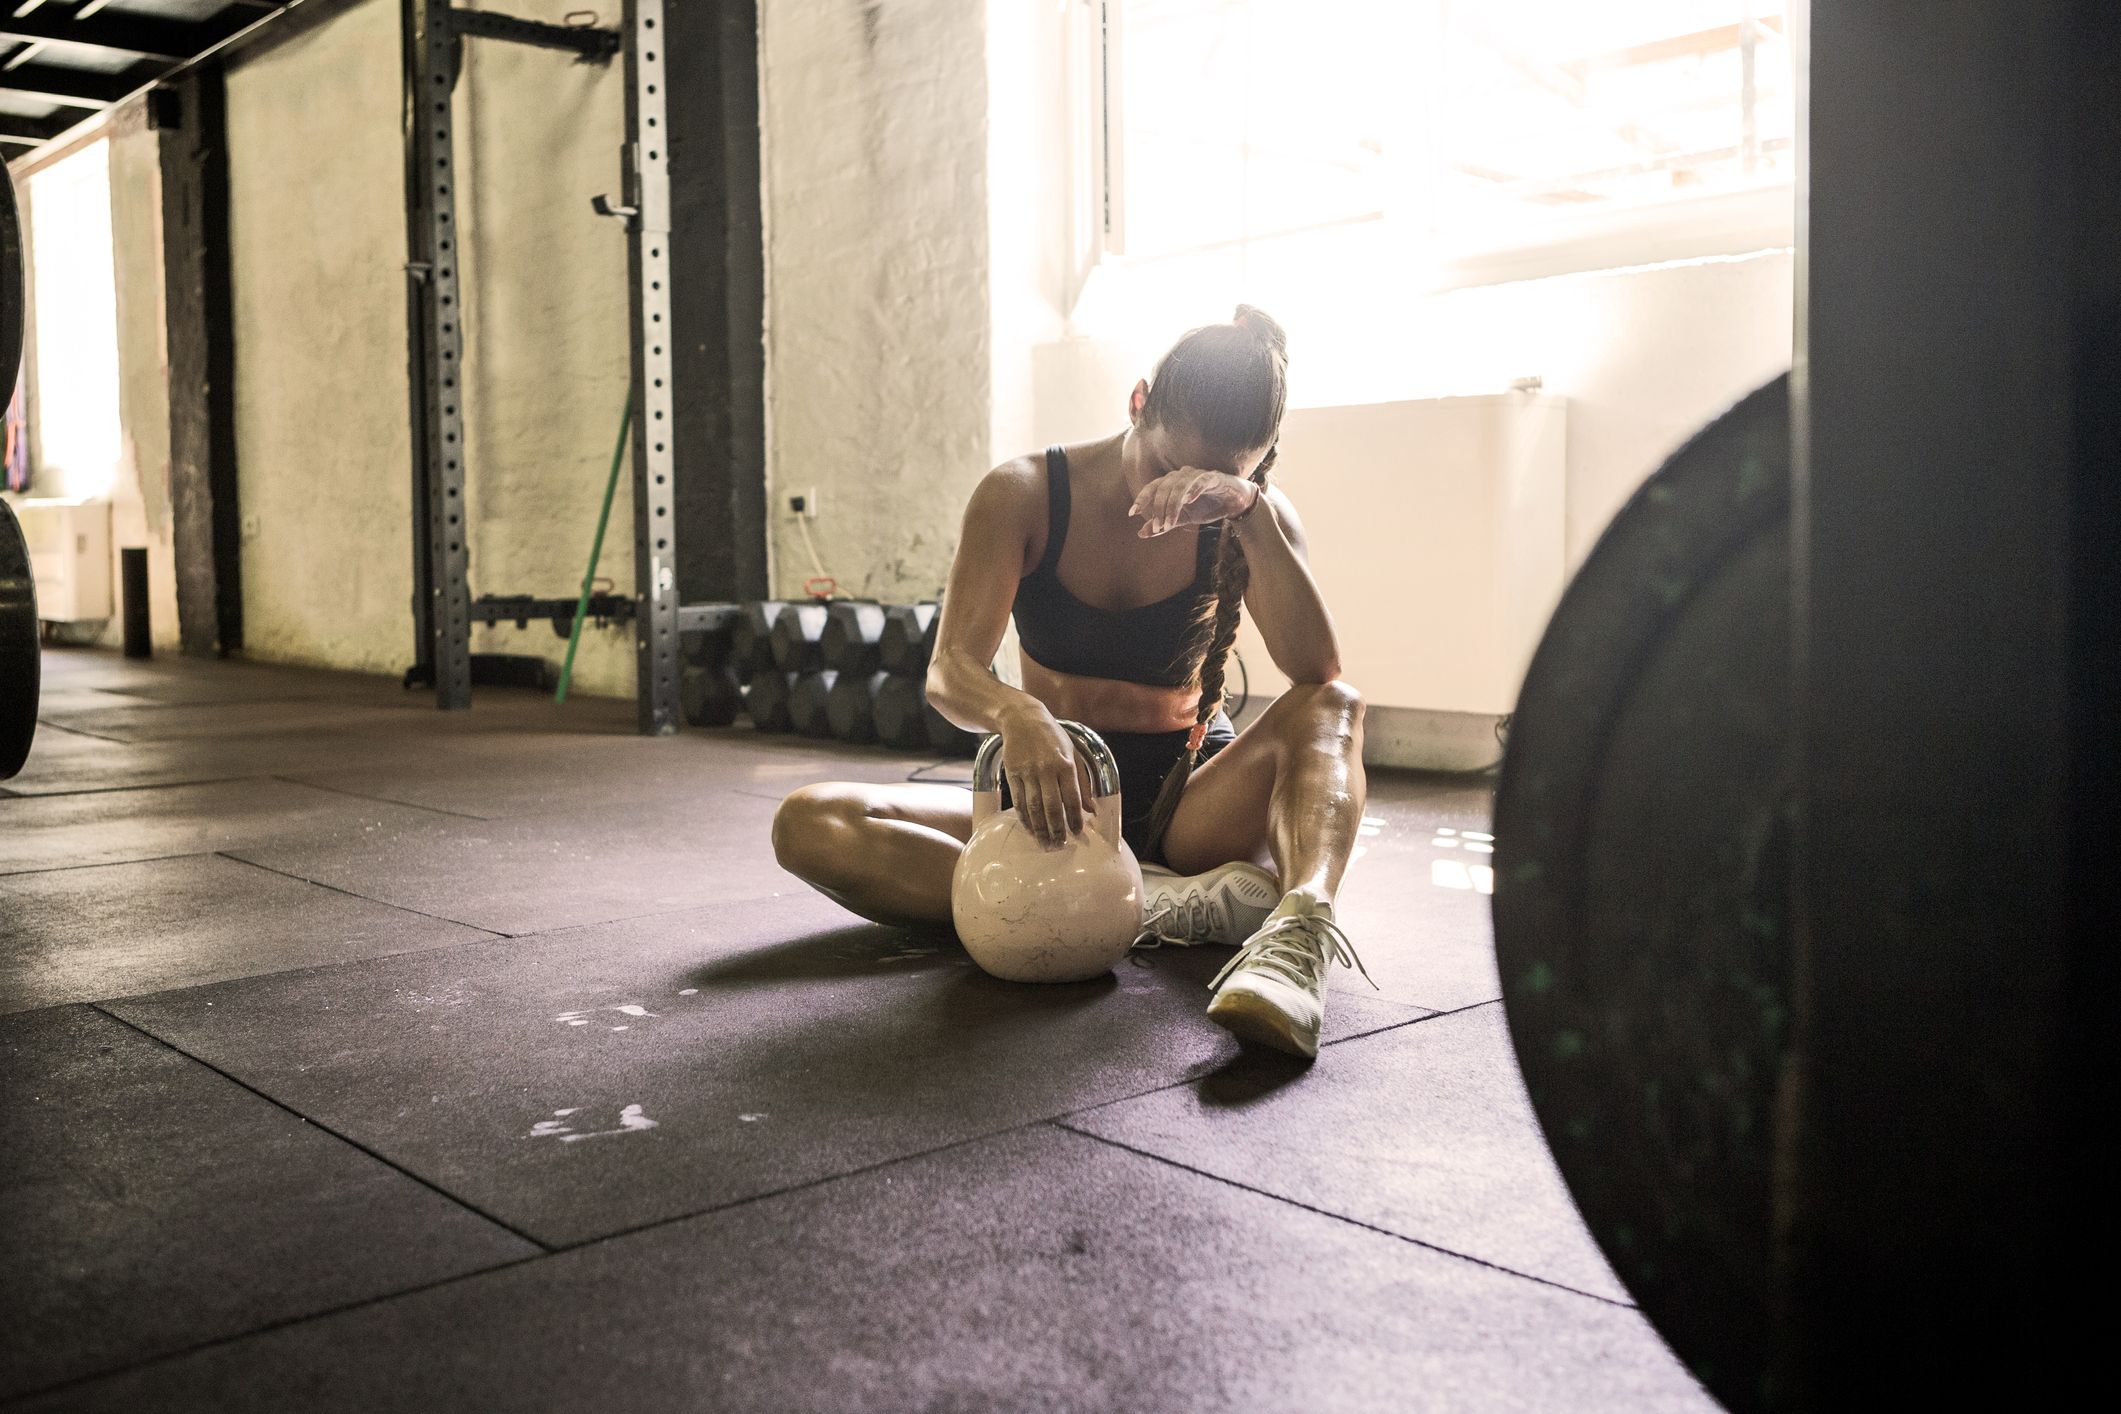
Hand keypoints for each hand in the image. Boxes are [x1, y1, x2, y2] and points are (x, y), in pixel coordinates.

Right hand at [997, 706, 1095, 847]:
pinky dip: (1024, 818)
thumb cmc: (1052, 737)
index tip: (1077, 833)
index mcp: (1066, 764)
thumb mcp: (1073, 753)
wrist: (1022, 719)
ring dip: (1040, 828)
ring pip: (1033, 807)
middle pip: (1051, 807)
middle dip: (1056, 829)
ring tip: (1045, 843)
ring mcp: (1027, 771)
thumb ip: (1083, 782)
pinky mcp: (1012, 773)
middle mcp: (1046, 769)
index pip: (1072, 798)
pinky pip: (1018, 801)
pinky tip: (1030, 828)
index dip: (1074, 818)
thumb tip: (1091, 809)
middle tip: (1059, 845)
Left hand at [1129, 468, 1258, 537]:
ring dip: (1172, 505)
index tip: (1132, 513)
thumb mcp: (1183, 519)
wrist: (1234, 504)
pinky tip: (1188, 501)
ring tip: (1170, 523)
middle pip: (1164, 487)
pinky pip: (1201, 481)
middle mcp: (1182, 475)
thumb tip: (1141, 533)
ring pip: (1179, 485)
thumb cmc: (1206, 506)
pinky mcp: (1214, 477)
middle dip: (1159, 508)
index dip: (1142, 499)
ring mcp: (1198, 475)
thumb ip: (1164, 524)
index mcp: (1172, 483)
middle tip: (1159, 527)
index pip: (1153, 487)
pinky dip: (1193, 489)